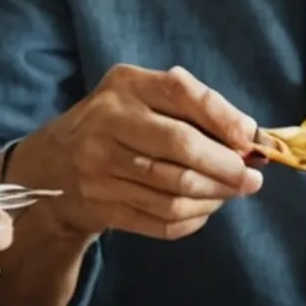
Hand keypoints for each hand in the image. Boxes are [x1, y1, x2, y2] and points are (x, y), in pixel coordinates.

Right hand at [4, 64, 262, 241]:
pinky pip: (159, 220)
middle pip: (181, 147)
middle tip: (252, 179)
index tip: (251, 140)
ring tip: (231, 193)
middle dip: (226, 167)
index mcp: (126, 86)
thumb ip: (196, 107)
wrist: (53, 165)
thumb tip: (250, 137)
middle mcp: (107, 122)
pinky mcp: (101, 205)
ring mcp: (99, 167)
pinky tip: (204, 210)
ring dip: (214, 196)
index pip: (182, 94)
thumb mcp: (146, 97)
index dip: (223, 119)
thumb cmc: (119, 124)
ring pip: (173, 190)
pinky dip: (192, 219)